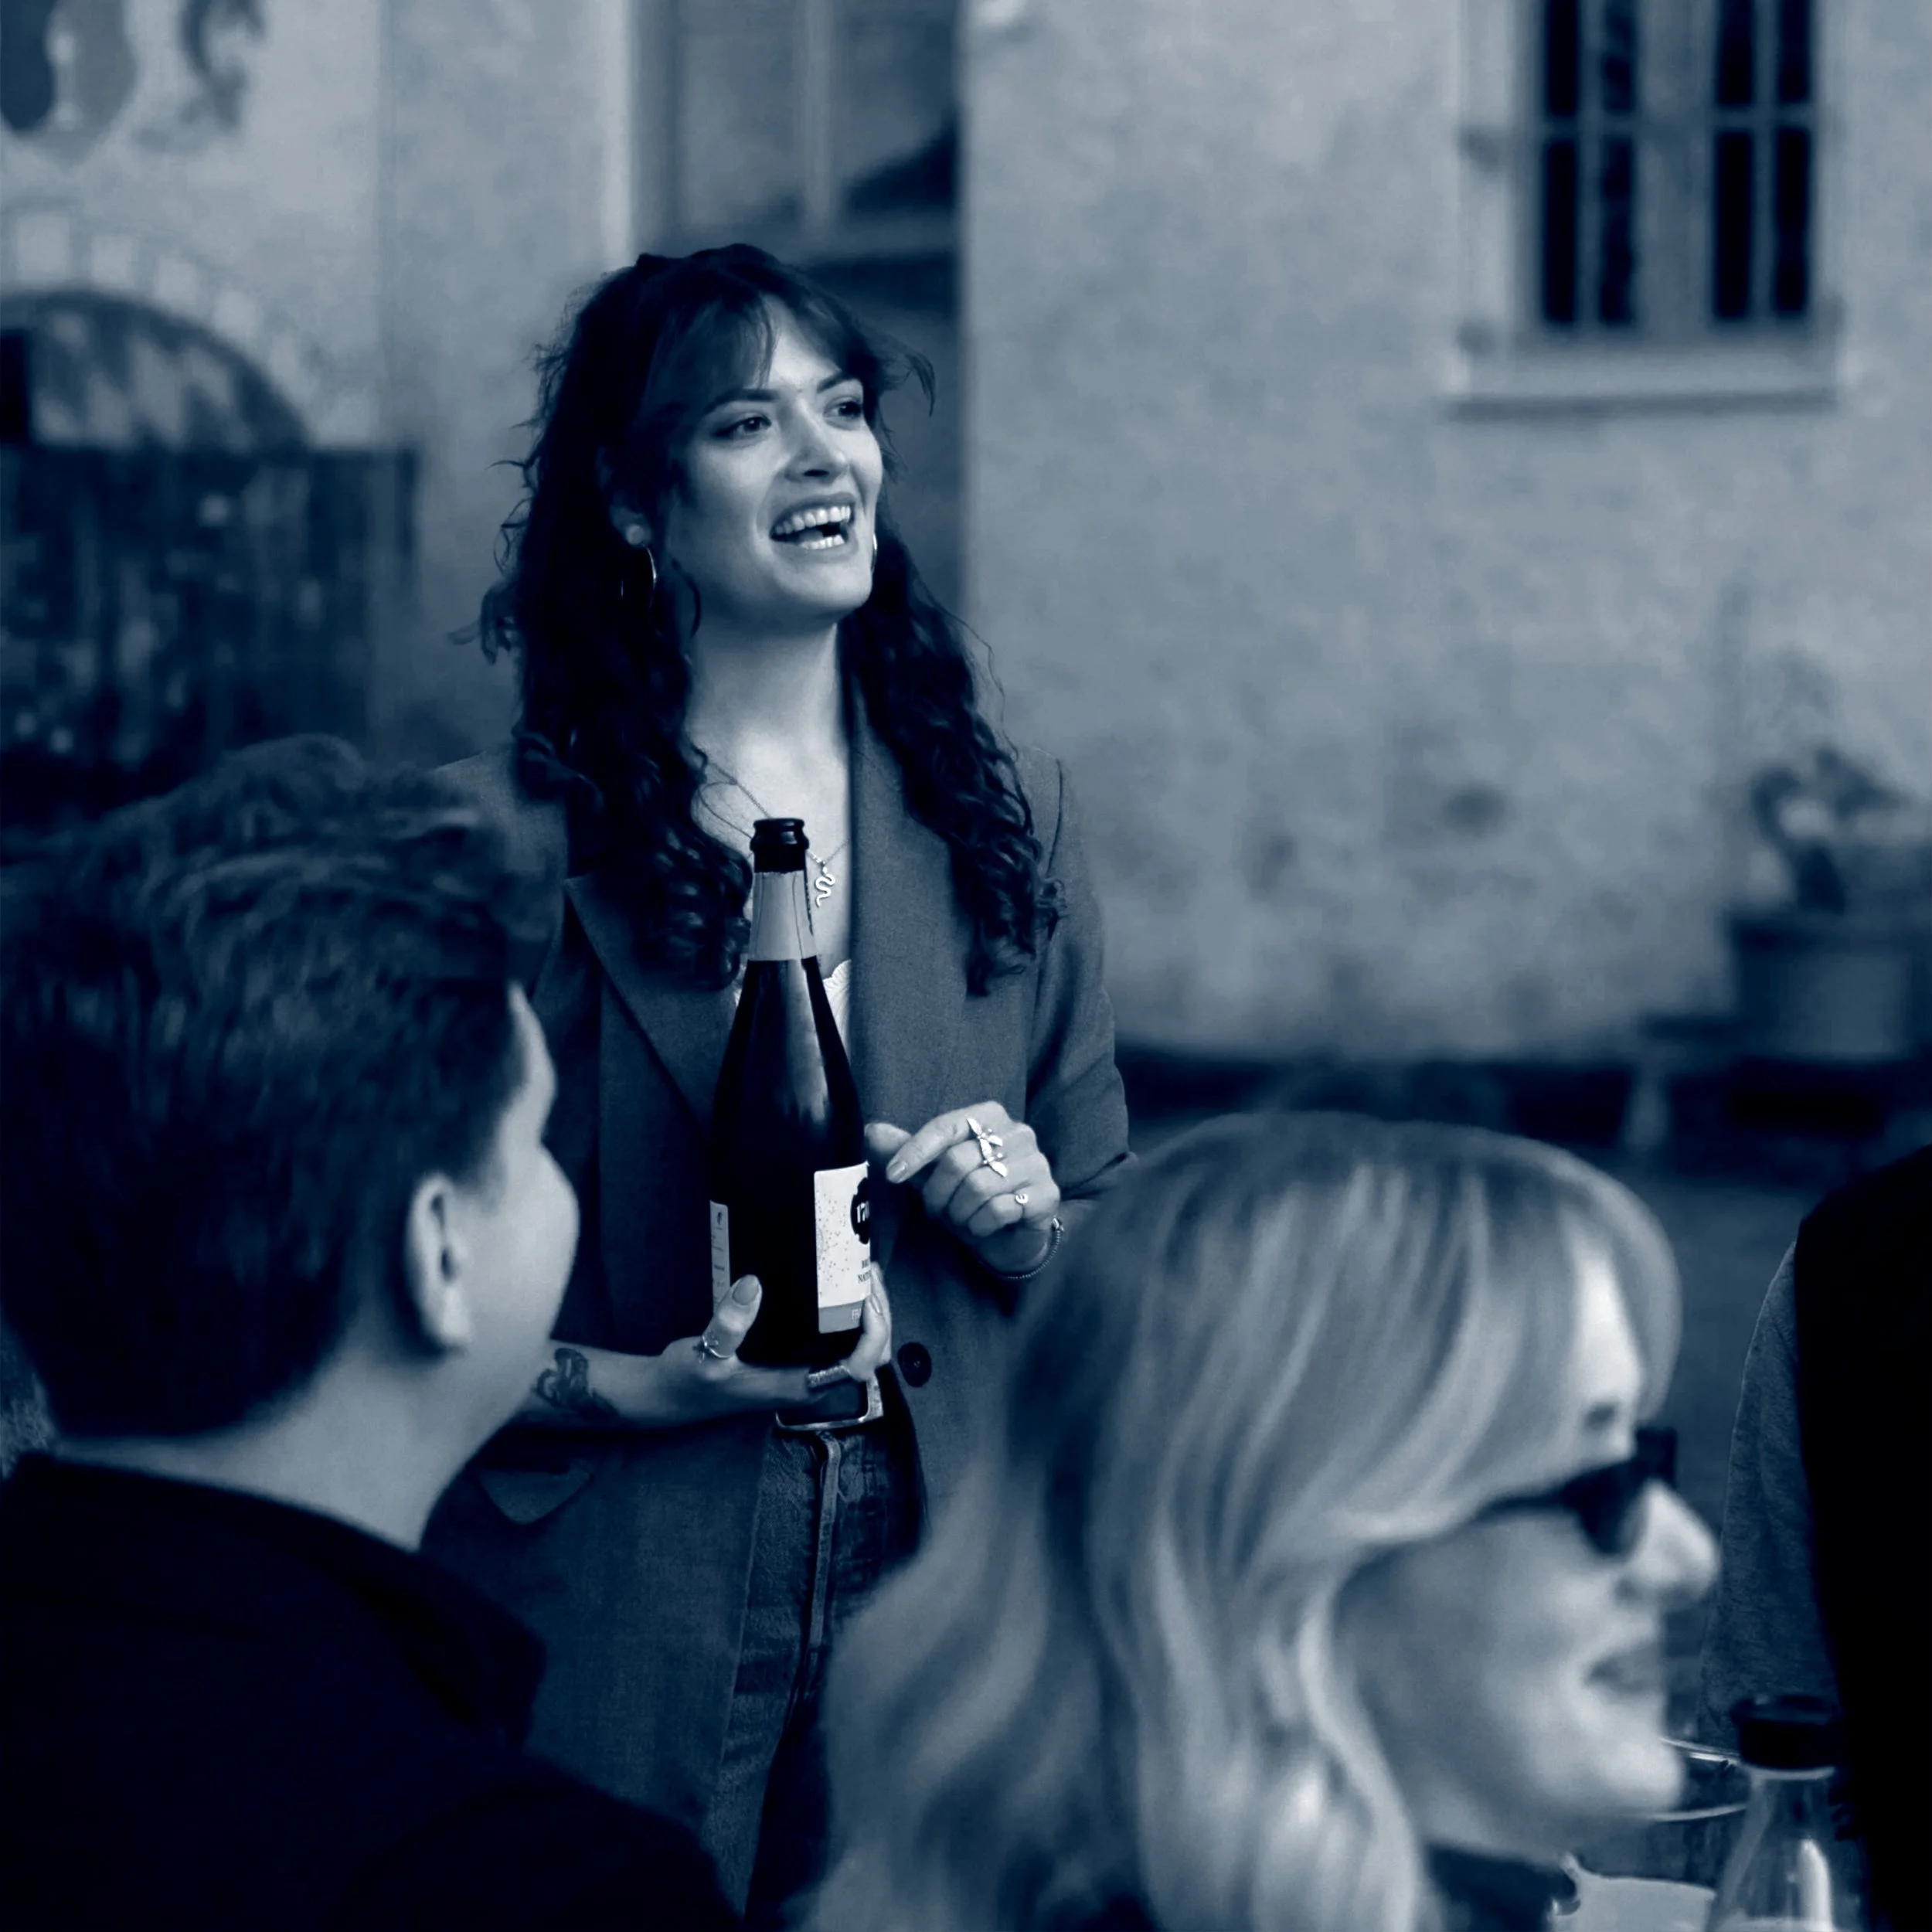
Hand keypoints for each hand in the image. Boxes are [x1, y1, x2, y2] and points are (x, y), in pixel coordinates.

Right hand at [647, 1269, 893, 1426]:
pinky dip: (848, 1311)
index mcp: (799, 1385)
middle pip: (870, 1353)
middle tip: (865, 1271)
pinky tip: (838, 1282)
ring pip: (859, 1345)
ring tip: (859, 1270)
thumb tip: (753, 1284)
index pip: (859, 1367)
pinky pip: (839, 1337)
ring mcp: (806, 1370)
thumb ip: (728, 1325)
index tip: (865, 1296)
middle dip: (878, 1313)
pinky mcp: (796, 1358)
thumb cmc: (688, 1381)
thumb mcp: (703, 1353)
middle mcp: (811, 1381)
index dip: (873, 1333)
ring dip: (867, 1310)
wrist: (671, 1394)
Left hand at [867, 1104, 1061, 1274]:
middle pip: (958, 1161)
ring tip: (962, 1219)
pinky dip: (981, 1226)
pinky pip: (1000, 1210)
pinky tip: (984, 1227)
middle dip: (937, 1194)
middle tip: (936, 1211)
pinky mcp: (1048, 1194)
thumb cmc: (969, 1199)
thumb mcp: (933, 1175)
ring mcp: (1038, 1162)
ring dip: (959, 1213)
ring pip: (978, 1188)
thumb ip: (906, 1150)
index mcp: (990, 1116)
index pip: (945, 1127)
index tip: (892, 1175)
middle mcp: (1019, 1133)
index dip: (915, 1151)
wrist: (1009, 1238)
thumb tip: (871, 1130)